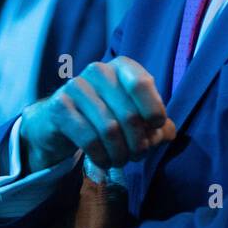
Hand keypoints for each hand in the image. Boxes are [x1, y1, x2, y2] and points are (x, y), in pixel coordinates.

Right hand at [20, 56, 175, 172]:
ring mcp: (76, 87)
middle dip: (138, 143)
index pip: (142, 84)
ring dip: (120, 153)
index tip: (155, 128)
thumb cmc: (105, 116)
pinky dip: (101, 156)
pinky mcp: (60, 107)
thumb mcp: (134, 116)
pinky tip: (104, 161)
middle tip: (137, 155)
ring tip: (121, 160)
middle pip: (129, 114)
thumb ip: (157, 125)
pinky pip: (89, 139)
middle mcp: (98, 71)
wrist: (59, 121)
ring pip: (109, 129)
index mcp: (122, 67)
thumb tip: (168, 133)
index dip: (153, 112)